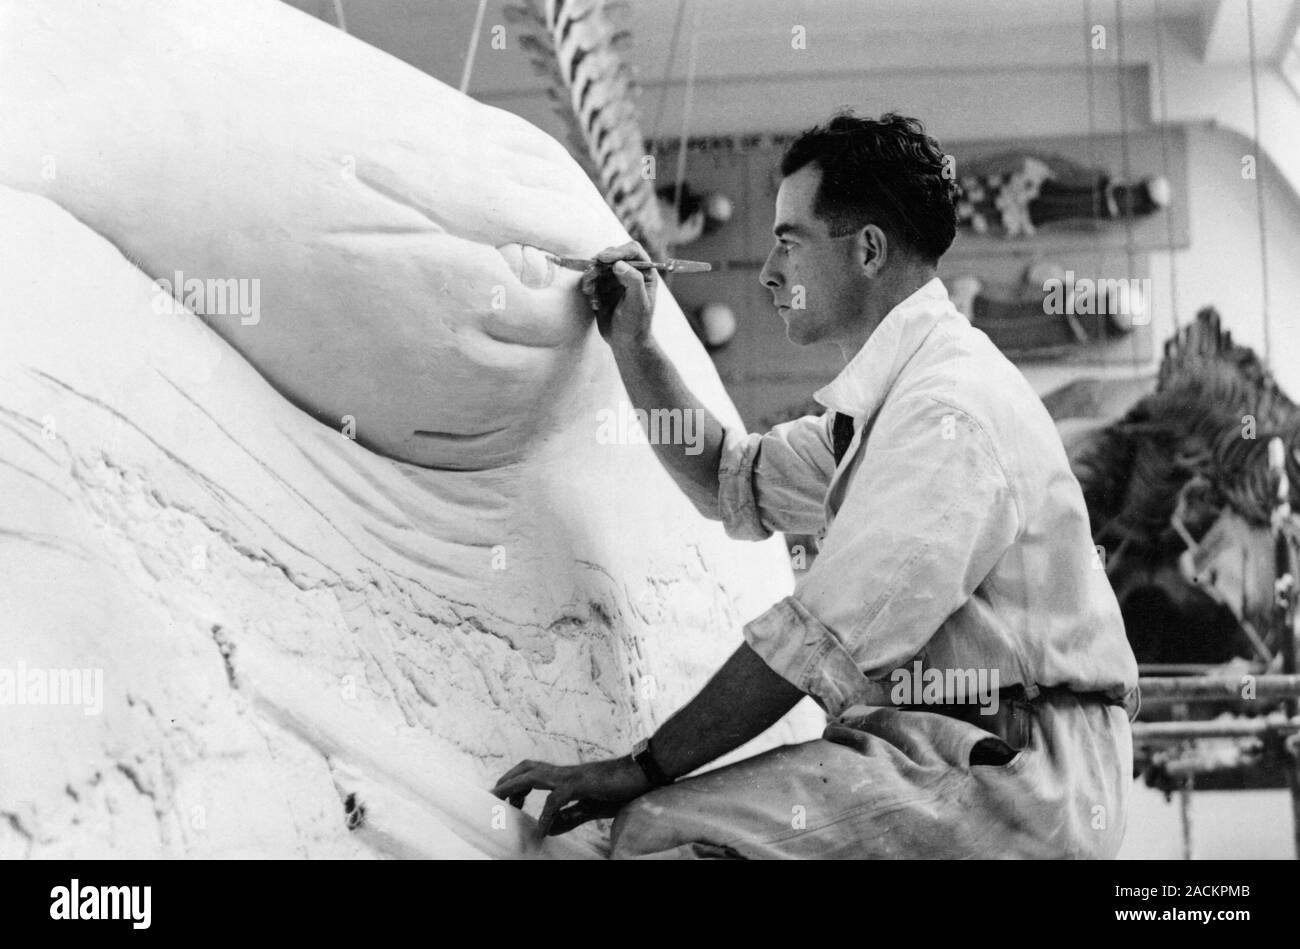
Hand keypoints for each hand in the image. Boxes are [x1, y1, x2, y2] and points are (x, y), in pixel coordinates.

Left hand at [491, 755, 651, 836]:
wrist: (643, 774)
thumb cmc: (619, 788)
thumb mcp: (590, 807)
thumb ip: (569, 817)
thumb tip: (548, 828)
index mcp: (566, 776)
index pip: (533, 772)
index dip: (516, 782)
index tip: (504, 799)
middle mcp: (564, 772)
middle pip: (526, 769)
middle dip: (506, 781)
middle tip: (491, 797)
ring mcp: (571, 775)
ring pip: (533, 776)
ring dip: (514, 788)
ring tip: (501, 804)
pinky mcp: (580, 784)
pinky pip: (555, 800)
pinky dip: (545, 816)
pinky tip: (541, 831)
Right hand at [580, 241, 656, 347]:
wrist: (625, 342)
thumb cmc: (636, 324)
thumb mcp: (638, 303)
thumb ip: (632, 281)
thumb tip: (619, 264)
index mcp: (645, 272)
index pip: (632, 250)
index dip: (618, 251)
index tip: (604, 259)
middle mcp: (631, 271)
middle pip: (612, 255)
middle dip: (600, 263)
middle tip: (591, 274)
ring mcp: (616, 278)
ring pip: (599, 265)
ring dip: (591, 275)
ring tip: (589, 291)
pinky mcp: (603, 286)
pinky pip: (592, 277)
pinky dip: (588, 284)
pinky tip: (592, 298)